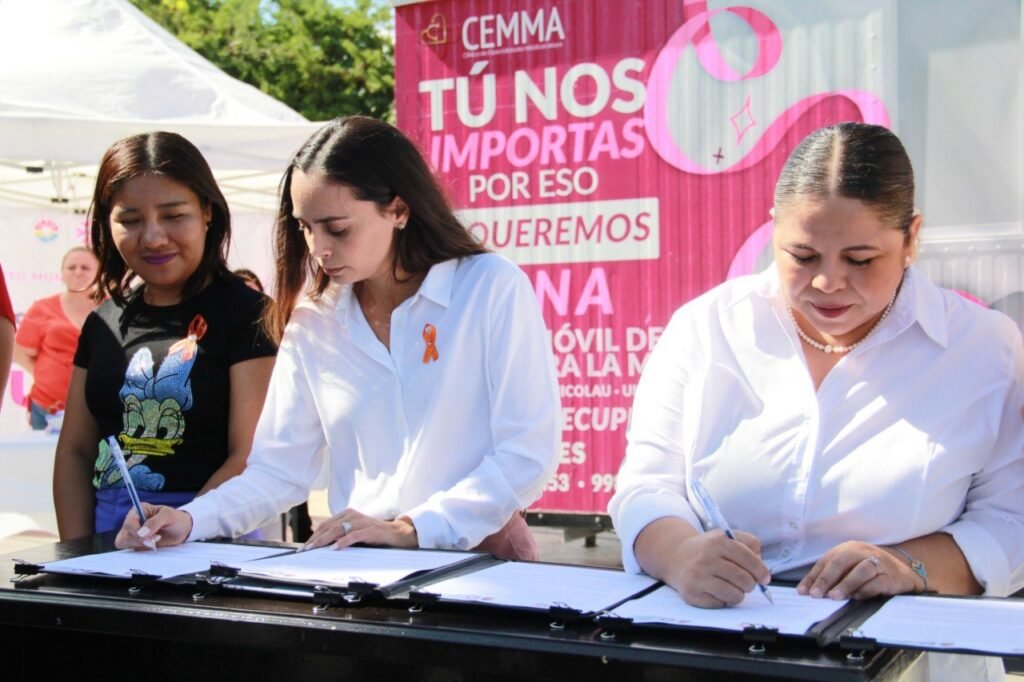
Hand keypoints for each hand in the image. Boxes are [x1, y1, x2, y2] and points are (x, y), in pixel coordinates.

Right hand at [114, 503, 192, 549]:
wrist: (181, 530)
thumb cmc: (175, 518)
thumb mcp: (168, 516)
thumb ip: (155, 522)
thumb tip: (141, 533)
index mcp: (138, 510)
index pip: (128, 523)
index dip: (136, 532)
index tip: (148, 537)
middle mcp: (132, 521)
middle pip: (124, 535)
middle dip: (138, 540)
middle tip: (154, 540)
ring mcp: (132, 533)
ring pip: (124, 543)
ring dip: (138, 545)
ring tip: (153, 542)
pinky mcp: (135, 543)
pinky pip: (128, 550)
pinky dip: (138, 551)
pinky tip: (150, 547)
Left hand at [303, 508, 418, 550]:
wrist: (395, 533)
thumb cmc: (373, 533)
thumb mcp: (354, 531)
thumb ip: (341, 533)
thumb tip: (322, 543)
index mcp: (347, 514)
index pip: (326, 524)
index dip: (314, 535)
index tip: (305, 546)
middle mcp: (352, 515)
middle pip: (329, 526)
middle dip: (316, 539)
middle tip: (306, 549)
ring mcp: (360, 522)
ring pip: (337, 530)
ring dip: (324, 540)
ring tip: (315, 548)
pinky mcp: (368, 530)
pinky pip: (352, 536)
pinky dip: (342, 542)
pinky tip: (334, 548)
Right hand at [664, 529, 770, 607]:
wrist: (676, 557)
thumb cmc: (708, 549)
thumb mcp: (726, 537)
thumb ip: (749, 544)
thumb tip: (762, 569)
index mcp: (718, 542)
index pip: (749, 560)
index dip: (761, 571)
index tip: (765, 578)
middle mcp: (706, 558)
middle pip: (745, 580)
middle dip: (750, 584)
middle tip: (746, 583)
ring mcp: (698, 577)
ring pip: (735, 595)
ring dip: (738, 593)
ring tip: (730, 586)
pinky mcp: (692, 594)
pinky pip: (721, 604)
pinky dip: (723, 599)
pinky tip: (716, 590)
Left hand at [797, 541, 919, 599]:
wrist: (903, 572)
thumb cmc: (870, 570)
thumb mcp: (850, 568)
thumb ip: (832, 577)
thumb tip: (809, 590)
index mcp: (848, 548)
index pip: (826, 561)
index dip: (813, 576)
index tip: (803, 591)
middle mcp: (862, 552)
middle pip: (841, 562)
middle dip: (826, 579)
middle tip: (816, 594)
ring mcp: (878, 563)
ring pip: (860, 570)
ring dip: (846, 584)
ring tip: (834, 597)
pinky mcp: (891, 576)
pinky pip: (877, 582)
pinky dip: (866, 590)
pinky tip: (856, 598)